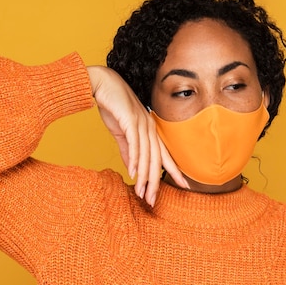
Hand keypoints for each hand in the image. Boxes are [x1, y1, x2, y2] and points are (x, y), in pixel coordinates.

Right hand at [87, 66, 188, 205]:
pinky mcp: (130, 121)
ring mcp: (141, 123)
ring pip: (147, 155)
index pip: (164, 154)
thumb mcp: (121, 133)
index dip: (174, 170)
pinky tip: (134, 173)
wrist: (101, 83)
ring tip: (142, 193)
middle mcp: (149, 127)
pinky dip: (135, 160)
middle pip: (158, 159)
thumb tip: (133, 170)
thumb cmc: (112, 106)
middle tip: (153, 201)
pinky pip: (135, 144)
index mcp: (150, 130)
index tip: (184, 186)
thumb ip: (128, 151)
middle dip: (156, 182)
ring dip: (144, 176)